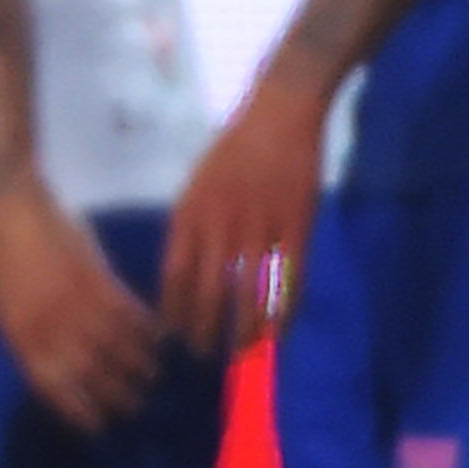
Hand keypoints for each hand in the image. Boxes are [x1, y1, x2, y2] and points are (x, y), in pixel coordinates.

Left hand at [0, 179, 159, 432]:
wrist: (13, 212)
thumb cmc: (9, 262)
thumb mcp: (11, 311)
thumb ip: (36, 342)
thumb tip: (64, 372)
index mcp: (23, 340)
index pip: (55, 389)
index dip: (79, 412)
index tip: (98, 428)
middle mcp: (52, 330)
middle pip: (93, 376)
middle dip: (118, 396)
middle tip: (137, 407)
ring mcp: (77, 306)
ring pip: (119, 349)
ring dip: (140, 367)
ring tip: (153, 377)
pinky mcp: (98, 280)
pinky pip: (130, 316)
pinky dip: (147, 331)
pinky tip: (159, 339)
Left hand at [161, 81, 324, 353]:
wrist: (280, 112)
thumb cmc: (235, 149)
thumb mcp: (197, 184)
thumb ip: (190, 227)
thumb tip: (181, 275)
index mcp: (190, 212)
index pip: (173, 275)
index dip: (172, 312)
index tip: (173, 336)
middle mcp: (220, 224)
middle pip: (206, 293)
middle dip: (202, 332)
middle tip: (204, 355)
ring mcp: (259, 227)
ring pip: (248, 295)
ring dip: (243, 332)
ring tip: (241, 351)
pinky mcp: (296, 228)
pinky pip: (289, 283)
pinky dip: (283, 314)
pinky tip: (278, 333)